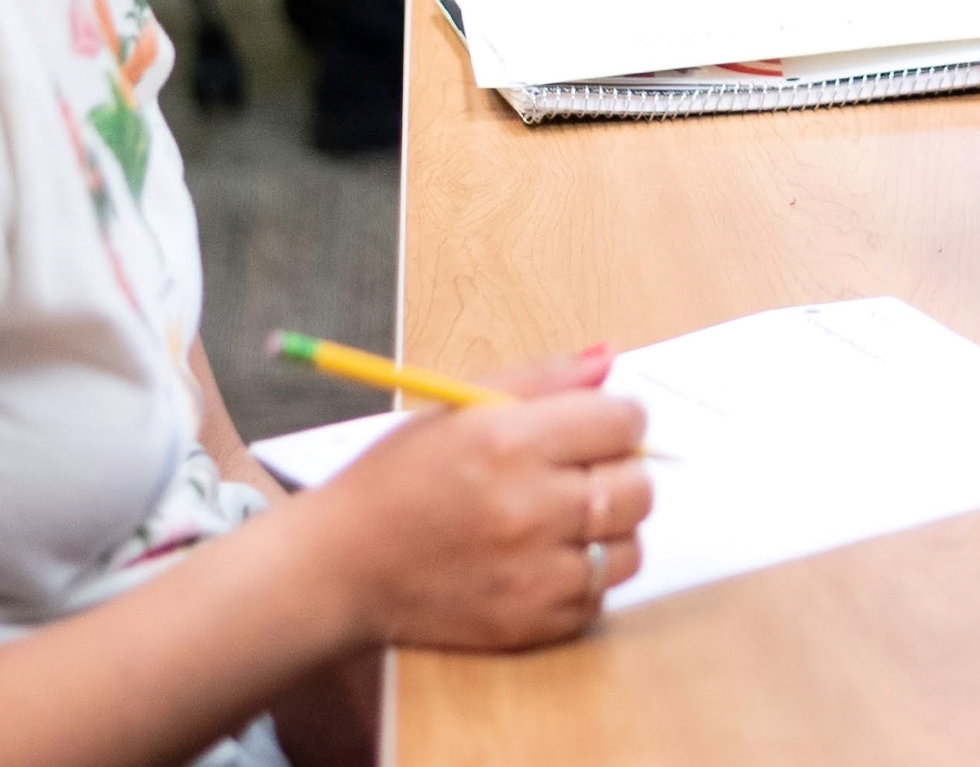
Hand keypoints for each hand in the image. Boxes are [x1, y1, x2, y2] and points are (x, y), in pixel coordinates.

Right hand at [306, 346, 650, 650]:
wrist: (340, 567)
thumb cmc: (397, 479)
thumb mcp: (459, 408)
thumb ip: (544, 378)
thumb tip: (610, 356)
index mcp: (511, 442)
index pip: (624, 422)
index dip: (617, 420)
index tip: (599, 428)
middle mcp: (531, 508)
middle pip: (638, 486)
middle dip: (620, 472)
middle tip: (582, 473)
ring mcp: (535, 573)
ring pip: (630, 546)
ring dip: (608, 531)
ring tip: (563, 520)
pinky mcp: (532, 622)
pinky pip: (600, 597)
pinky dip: (584, 578)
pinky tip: (545, 560)